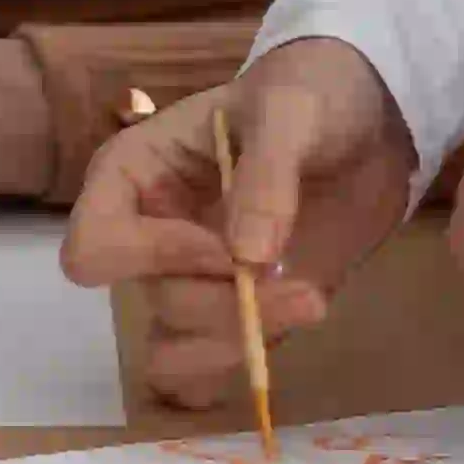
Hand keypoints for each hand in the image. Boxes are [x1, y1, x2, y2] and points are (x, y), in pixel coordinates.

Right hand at [60, 36, 411, 417]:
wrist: (369, 118)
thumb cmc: (310, 94)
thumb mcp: (292, 109)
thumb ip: (267, 174)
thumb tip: (247, 259)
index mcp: (133, 176)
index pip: (94, 247)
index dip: (154, 257)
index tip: (227, 247)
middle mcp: (149, 237)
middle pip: (154, 303)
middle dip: (224, 304)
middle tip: (300, 284)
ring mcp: (194, 280)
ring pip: (175, 352)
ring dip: (239, 343)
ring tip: (311, 302)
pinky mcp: (240, 313)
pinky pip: (213, 369)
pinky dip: (246, 364)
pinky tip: (298, 323)